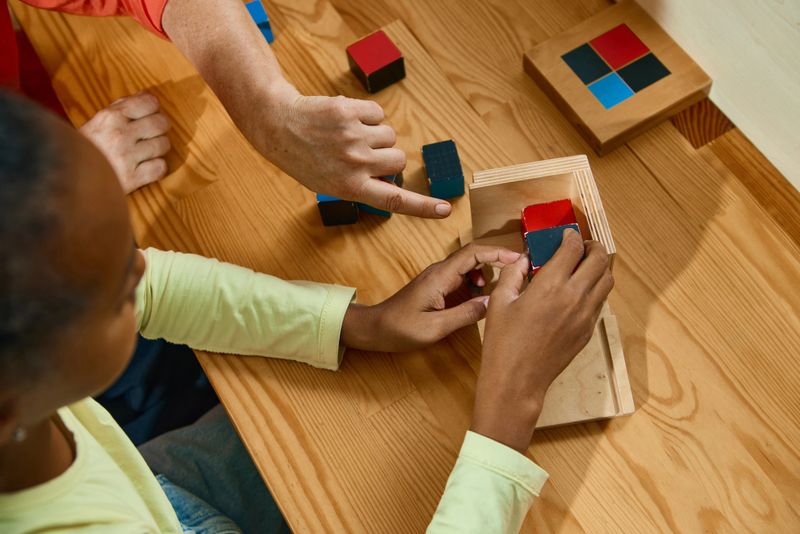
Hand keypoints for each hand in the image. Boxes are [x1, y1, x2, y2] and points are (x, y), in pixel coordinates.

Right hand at [79, 92, 170, 193]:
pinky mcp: (132, 179)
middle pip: (161, 123)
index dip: (154, 108)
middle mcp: (120, 135)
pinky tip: (147, 166)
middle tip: (152, 134)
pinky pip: (160, 167)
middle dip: (160, 128)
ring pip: (163, 145)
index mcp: (110, 116)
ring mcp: (126, 157)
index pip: (149, 102)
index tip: (150, 115)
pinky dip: (157, 167)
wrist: (69, 177)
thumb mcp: (99, 121)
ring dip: (159, 148)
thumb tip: (144, 94)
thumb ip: (122, 106)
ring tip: (147, 151)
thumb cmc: (87, 148)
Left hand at [257, 82, 451, 218]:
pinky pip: (378, 113)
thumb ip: (361, 183)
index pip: (394, 200)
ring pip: (389, 135)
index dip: (423, 206)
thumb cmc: (303, 158)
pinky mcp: (350, 112)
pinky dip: (367, 115)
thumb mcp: (329, 183)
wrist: (277, 125)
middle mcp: (355, 164)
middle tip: (363, 154)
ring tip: (348, 136)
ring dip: (376, 134)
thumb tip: (391, 173)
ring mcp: (353, 137)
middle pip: (399, 159)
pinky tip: (346, 119)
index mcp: (350, 187)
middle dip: (388, 156)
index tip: (445, 210)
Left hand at [341, 244, 520, 351]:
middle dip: (498, 259)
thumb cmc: (401, 328)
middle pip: (474, 255)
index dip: (497, 253)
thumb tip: (492, 303)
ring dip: (488, 270)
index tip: (518, 259)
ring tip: (502, 285)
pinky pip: (462, 275)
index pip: (473, 253)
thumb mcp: (436, 327)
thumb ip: (465, 314)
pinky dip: (476, 280)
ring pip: (469, 264)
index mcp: (440, 276)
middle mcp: (440, 271)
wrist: (376, 328)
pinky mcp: (436, 285)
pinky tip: (481, 295)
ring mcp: (438, 277)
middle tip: (518, 270)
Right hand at [471, 230, 613, 451]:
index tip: (567, 235)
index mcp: (550, 286)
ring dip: (600, 267)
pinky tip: (581, 289)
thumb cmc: (503, 342)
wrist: (518, 380)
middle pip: (599, 260)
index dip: (571, 237)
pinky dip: (597, 288)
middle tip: (583, 245)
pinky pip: (601, 301)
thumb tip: (524, 259)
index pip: (573, 249)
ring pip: (607, 280)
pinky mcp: (588, 330)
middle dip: (593, 247)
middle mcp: (574, 297)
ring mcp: (585, 315)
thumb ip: (513, 274)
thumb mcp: (500, 302)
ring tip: (587, 265)